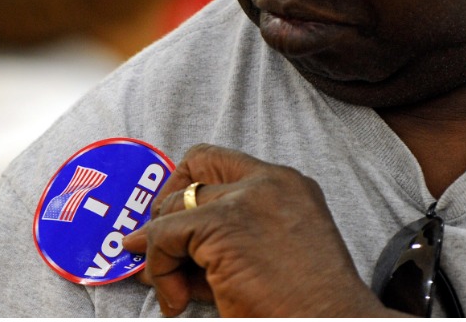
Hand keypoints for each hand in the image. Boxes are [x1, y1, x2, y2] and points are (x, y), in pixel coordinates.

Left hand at [122, 144, 398, 316]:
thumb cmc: (307, 303)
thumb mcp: (272, 257)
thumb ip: (227, 242)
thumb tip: (166, 250)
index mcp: (287, 184)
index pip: (222, 161)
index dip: (189, 183)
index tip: (176, 215)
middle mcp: (267, 182)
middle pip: (194, 169)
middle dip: (167, 208)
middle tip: (159, 248)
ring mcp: (244, 200)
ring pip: (174, 208)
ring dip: (161, 251)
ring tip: (171, 288)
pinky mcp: (222, 226)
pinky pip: (165, 238)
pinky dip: (160, 270)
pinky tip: (176, 300)